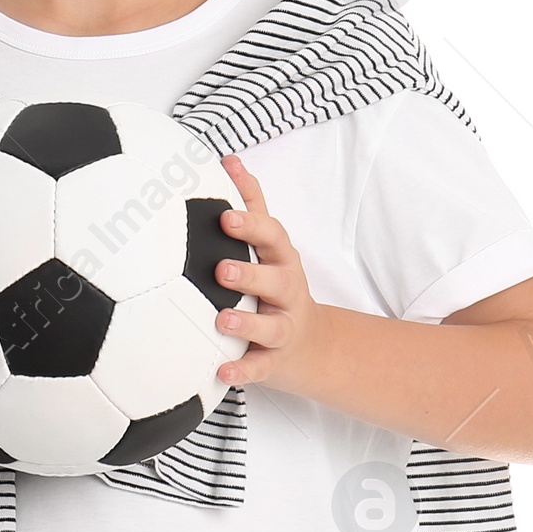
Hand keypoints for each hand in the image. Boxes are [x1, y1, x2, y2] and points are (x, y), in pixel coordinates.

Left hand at [211, 154, 326, 393]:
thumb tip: (229, 159)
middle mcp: (286, 292)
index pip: (271, 237)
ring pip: (269, 328)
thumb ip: (252, 202)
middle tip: (221, 269)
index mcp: (281, 260)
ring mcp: (283, 328)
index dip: (250, 225)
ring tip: (222, 320)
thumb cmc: (276, 284)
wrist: (311, 345)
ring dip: (246, 324)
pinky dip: (243, 371)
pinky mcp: (275, 362)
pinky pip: (260, 368)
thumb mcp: (271, 245)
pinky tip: (221, 372)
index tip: (224, 216)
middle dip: (250, 274)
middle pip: (275, 280)